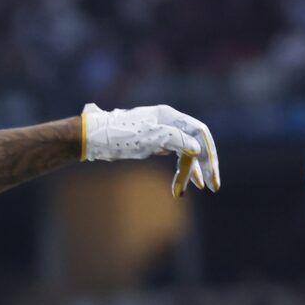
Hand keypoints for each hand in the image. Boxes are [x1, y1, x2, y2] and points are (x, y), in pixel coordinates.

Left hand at [80, 103, 219, 196]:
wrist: (92, 138)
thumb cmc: (119, 135)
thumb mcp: (149, 138)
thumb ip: (176, 140)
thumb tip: (198, 149)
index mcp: (170, 116)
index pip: (200, 133)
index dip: (209, 155)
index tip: (212, 178)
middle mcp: (168, 122)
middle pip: (195, 143)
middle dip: (204, 165)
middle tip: (212, 187)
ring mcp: (160, 133)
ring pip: (184, 151)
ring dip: (191, 171)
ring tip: (199, 188)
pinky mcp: (151, 144)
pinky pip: (173, 156)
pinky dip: (179, 169)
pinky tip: (182, 182)